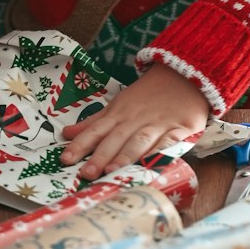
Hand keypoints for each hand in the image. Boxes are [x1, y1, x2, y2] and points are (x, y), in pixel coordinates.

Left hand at [60, 63, 208, 179]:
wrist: (184, 75)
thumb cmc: (147, 94)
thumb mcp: (118, 104)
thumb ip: (94, 122)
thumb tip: (66, 134)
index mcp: (119, 113)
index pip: (96, 130)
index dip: (81, 144)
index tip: (66, 159)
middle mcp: (135, 120)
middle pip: (115, 138)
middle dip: (101, 155)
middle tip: (87, 173)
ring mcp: (158, 124)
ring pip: (139, 141)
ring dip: (125, 156)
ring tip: (112, 171)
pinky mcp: (180, 129)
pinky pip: (168, 143)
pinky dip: (159, 153)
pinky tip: (150, 165)